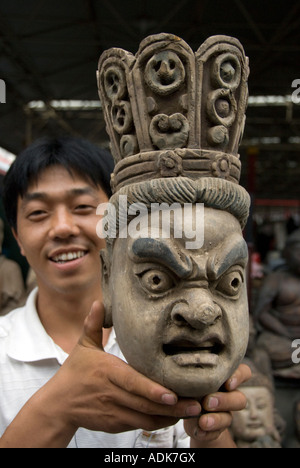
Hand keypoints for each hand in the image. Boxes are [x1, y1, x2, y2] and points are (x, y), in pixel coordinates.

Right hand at [42, 301, 201, 439]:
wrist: (59, 405)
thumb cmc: (74, 373)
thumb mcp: (82, 347)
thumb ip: (94, 325)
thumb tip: (98, 301)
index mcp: (107, 373)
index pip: (132, 383)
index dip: (151, 391)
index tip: (171, 394)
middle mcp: (112, 394)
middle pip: (145, 404)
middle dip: (173, 406)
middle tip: (198, 404)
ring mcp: (114, 412)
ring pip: (146, 418)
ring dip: (170, 416)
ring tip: (193, 411)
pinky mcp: (115, 424)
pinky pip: (141, 425)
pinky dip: (158, 422)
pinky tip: (174, 416)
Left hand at [184, 364, 251, 447]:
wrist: (187, 407)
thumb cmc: (190, 384)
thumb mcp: (191, 376)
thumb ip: (193, 375)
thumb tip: (186, 376)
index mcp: (225, 377)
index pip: (243, 372)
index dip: (239, 377)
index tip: (228, 383)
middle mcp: (229, 395)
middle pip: (240, 399)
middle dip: (224, 401)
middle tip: (207, 402)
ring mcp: (224, 413)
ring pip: (229, 418)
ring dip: (216, 420)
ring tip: (203, 421)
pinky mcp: (216, 429)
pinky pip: (216, 433)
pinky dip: (206, 433)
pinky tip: (198, 431)